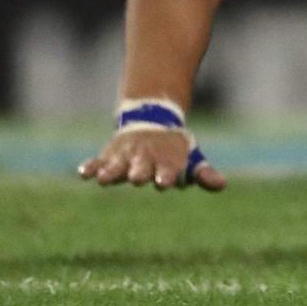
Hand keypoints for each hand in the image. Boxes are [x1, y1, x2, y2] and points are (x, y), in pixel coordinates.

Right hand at [78, 126, 223, 191]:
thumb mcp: (192, 158)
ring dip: (112, 171)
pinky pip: (98, 161)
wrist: (151, 120)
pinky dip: (92, 166)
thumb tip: (222, 185)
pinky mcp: (109, 155)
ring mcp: (126, 156)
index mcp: (167, 161)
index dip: (167, 175)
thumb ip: (204, 173)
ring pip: (118, 165)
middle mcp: (145, 158)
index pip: (168, 170)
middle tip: (137, 178)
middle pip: (141, 167)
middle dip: (139, 172)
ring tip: (104, 180)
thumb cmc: (173, 149)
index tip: (164, 182)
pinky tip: (84, 173)